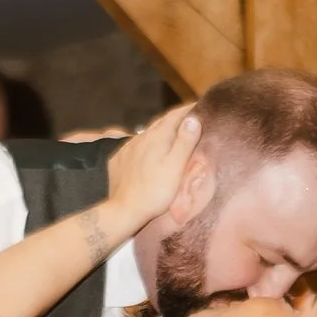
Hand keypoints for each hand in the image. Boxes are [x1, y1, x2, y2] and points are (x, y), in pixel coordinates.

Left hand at [99, 104, 205, 239]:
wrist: (124, 210)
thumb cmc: (156, 191)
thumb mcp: (176, 167)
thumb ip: (185, 141)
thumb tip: (193, 118)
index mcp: (156, 137)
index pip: (173, 116)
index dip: (187, 110)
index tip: (198, 105)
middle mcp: (139, 138)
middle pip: (159, 123)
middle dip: (173, 119)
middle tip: (187, 119)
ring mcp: (126, 149)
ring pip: (146, 135)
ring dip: (158, 133)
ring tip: (169, 136)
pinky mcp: (118, 161)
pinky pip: (134, 147)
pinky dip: (145, 146)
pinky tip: (148, 153)